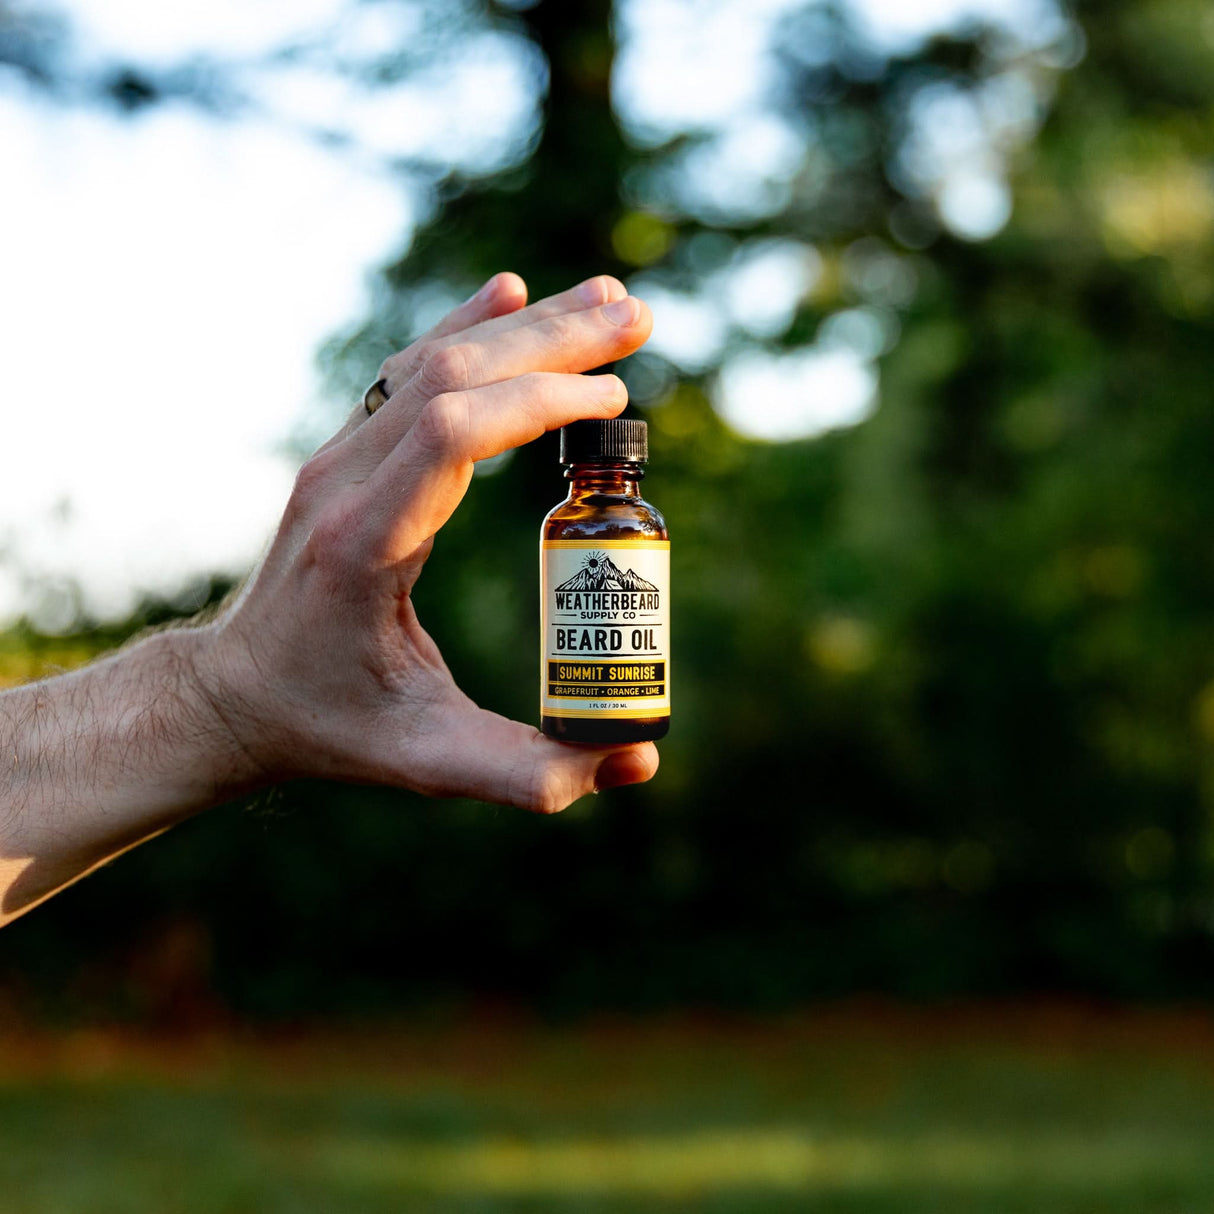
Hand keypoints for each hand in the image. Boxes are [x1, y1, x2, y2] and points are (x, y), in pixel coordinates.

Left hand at [193, 272, 658, 811]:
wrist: (237, 693)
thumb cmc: (329, 725)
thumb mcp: (428, 762)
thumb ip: (529, 774)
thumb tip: (636, 765)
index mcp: (366, 542)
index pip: (450, 433)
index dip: (536, 402)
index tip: (611, 398)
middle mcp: (346, 482)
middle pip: (449, 377)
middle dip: (551, 340)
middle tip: (636, 318)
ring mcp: (340, 460)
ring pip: (432, 362)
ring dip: (523, 327)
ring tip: (609, 303)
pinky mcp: (349, 455)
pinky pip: (409, 374)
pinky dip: (466, 329)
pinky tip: (510, 296)